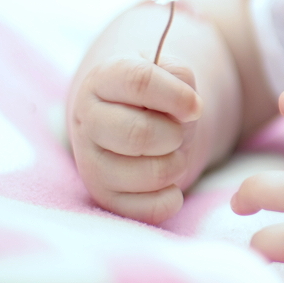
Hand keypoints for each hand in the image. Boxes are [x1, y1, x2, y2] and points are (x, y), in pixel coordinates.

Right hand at [68, 56, 201, 223]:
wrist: (132, 118)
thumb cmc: (155, 95)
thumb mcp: (167, 73)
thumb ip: (180, 76)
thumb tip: (188, 105)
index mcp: (103, 79)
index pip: (139, 81)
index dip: (176, 96)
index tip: (195, 107)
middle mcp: (87, 120)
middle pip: (139, 134)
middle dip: (174, 135)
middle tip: (177, 133)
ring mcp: (91, 163)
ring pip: (149, 174)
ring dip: (176, 164)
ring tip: (171, 153)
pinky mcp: (104, 197)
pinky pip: (151, 208)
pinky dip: (171, 197)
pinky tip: (167, 181)